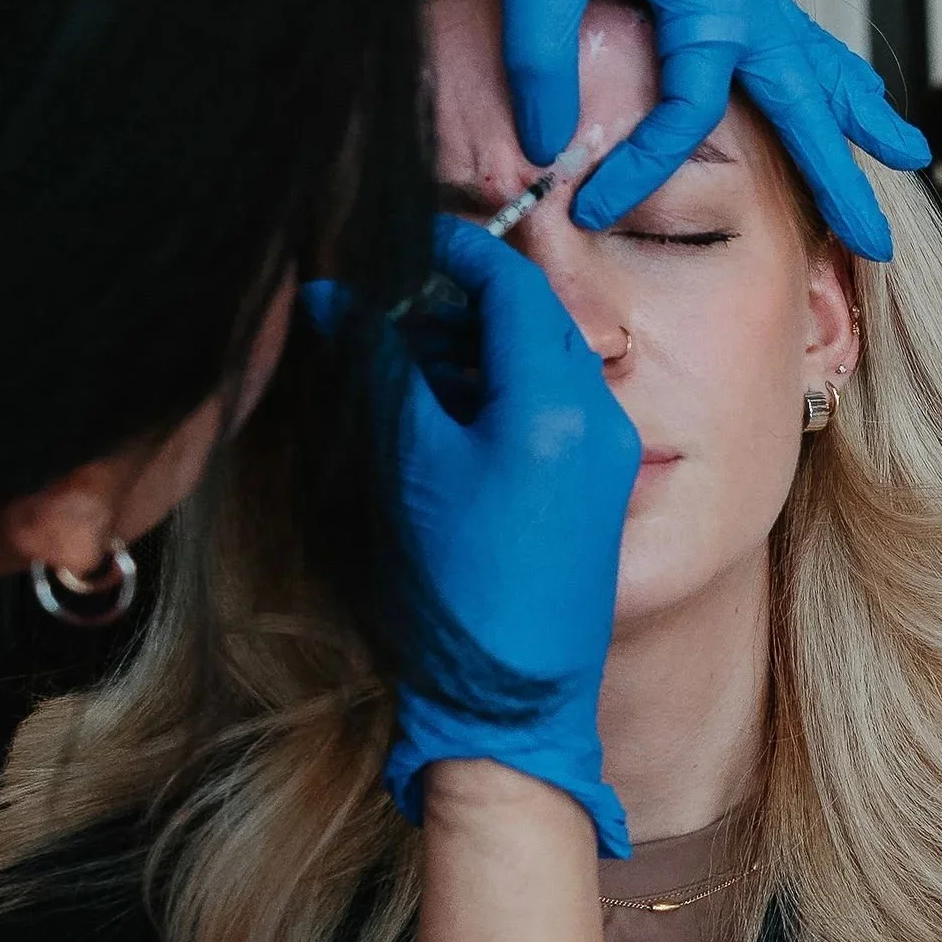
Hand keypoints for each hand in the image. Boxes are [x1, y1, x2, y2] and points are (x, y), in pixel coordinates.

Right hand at [309, 220, 640, 845]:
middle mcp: (599, 418)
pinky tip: (437, 410)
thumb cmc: (452, 587)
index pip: (512, 281)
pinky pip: (551, 408)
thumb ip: (375, 365)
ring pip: (540, 362)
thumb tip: (335, 295)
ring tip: (399, 356)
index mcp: (559, 401)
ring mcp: (607, 456)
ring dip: (472, 346)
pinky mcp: (596, 491)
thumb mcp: (401, 462)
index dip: (451, 247)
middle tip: (386, 299)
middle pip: (532, 316)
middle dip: (457, 298)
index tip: (398, 236)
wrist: (510, 705)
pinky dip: (495, 391)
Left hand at [341, 0, 929, 255]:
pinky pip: (774, 24)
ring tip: (901, 149)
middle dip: (845, 165)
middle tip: (881, 236)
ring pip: (806, 51)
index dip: (647, 161)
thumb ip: (544, 60)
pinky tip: (814, 71)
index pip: (695, 106)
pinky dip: (807, 59)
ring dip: (849, 106)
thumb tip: (549, 149)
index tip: (592, 202)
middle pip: (806, 90)